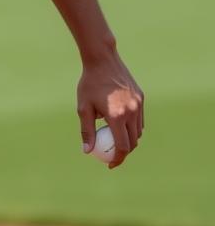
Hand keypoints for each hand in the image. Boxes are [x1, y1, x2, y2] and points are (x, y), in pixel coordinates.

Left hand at [76, 52, 143, 168]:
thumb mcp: (83, 108)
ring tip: (115, 142)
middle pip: (133, 141)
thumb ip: (86, 131)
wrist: (103, 61)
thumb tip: (87, 151)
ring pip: (138, 131)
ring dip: (129, 140)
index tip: (110, 165)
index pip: (122, 146)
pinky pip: (139, 119)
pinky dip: (133, 127)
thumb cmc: (89, 84)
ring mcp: (139, 104)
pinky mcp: (141, 98)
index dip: (117, 158)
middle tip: (112, 156)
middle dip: (124, 152)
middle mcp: (131, 111)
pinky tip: (121, 128)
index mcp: (117, 116)